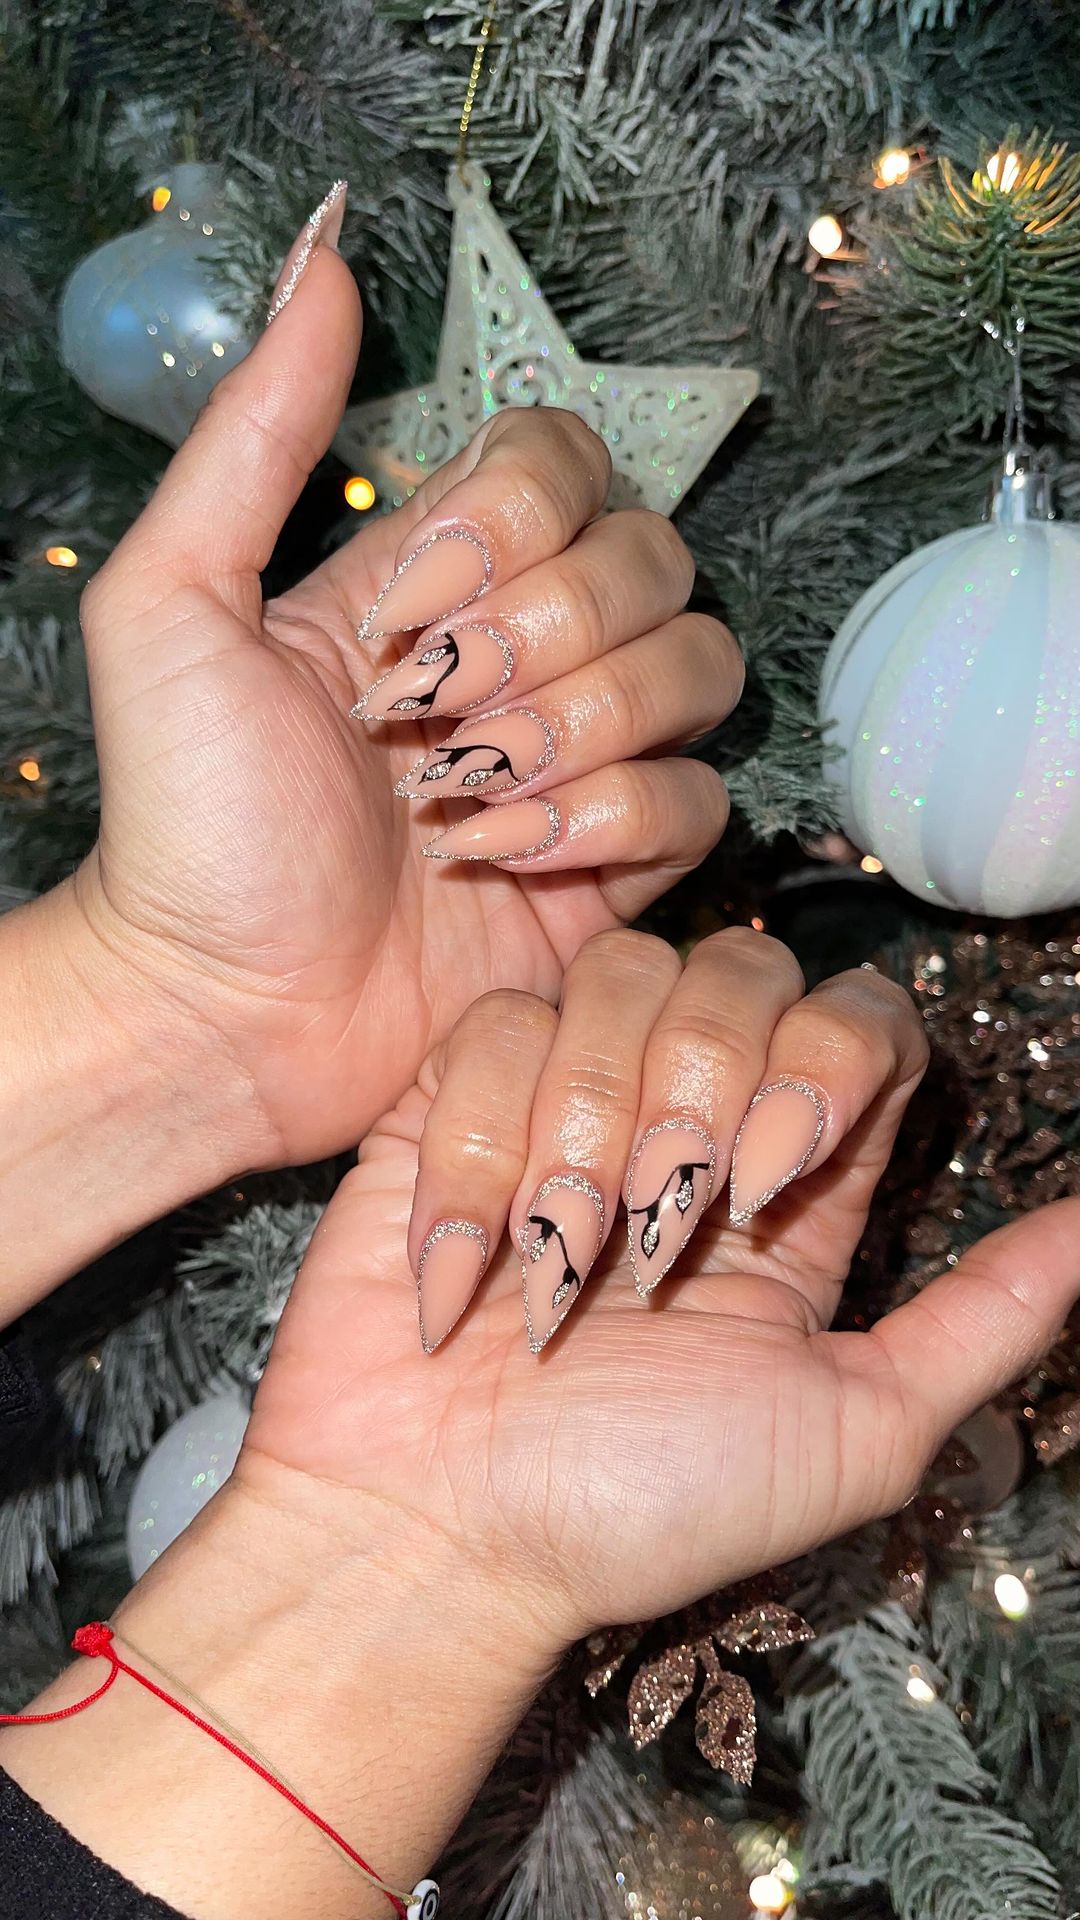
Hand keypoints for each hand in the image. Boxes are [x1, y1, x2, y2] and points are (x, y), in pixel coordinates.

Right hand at [8, 927, 1078, 1919]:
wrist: (431, 1533)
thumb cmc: (636, 1504)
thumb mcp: (851, 1430)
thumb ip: (983, 1320)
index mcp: (799, 1187)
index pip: (861, 1018)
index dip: (833, 1057)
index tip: (781, 1172)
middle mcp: (693, 1118)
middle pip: (745, 965)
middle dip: (710, 1085)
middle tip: (664, 1229)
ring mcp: (572, 1094)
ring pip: (624, 973)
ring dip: (594, 1120)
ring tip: (563, 1255)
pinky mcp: (457, 1093)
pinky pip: (499, 1020)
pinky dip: (488, 1137)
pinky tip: (475, 1257)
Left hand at [67, 197, 736, 1175]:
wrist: (222, 1010)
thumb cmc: (186, 820)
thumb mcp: (175, 604)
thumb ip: (257, 429)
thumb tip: (325, 253)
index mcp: (433, 570)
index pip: (567, 459)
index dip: (519, 523)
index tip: (406, 611)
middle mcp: (522, 647)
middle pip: (653, 558)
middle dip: (539, 644)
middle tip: (422, 724)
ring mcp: (581, 755)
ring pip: (696, 669)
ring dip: (576, 736)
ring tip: (460, 806)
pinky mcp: (618, 860)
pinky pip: (699, 799)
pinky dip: (607, 827)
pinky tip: (502, 867)